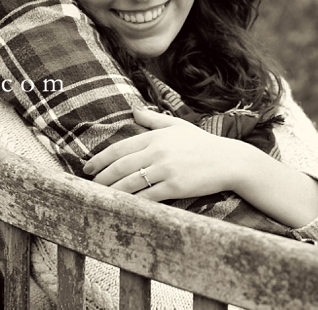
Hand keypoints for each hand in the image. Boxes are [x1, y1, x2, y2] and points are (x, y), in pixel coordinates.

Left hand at [82, 106, 253, 201]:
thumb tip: (134, 110)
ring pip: (130, 183)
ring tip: (100, 197)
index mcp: (156, 136)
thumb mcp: (178, 126)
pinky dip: (133, 202)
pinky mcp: (175, 187)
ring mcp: (166, 170)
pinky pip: (148, 197)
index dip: (100, 159)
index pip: (120, 148)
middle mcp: (158, 151)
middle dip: (102, 177)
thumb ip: (154, 119)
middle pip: (121, 166)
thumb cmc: (203, 144)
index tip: (87, 167)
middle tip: (89, 185)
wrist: (229, 161)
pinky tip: (123, 206)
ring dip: (112, 191)